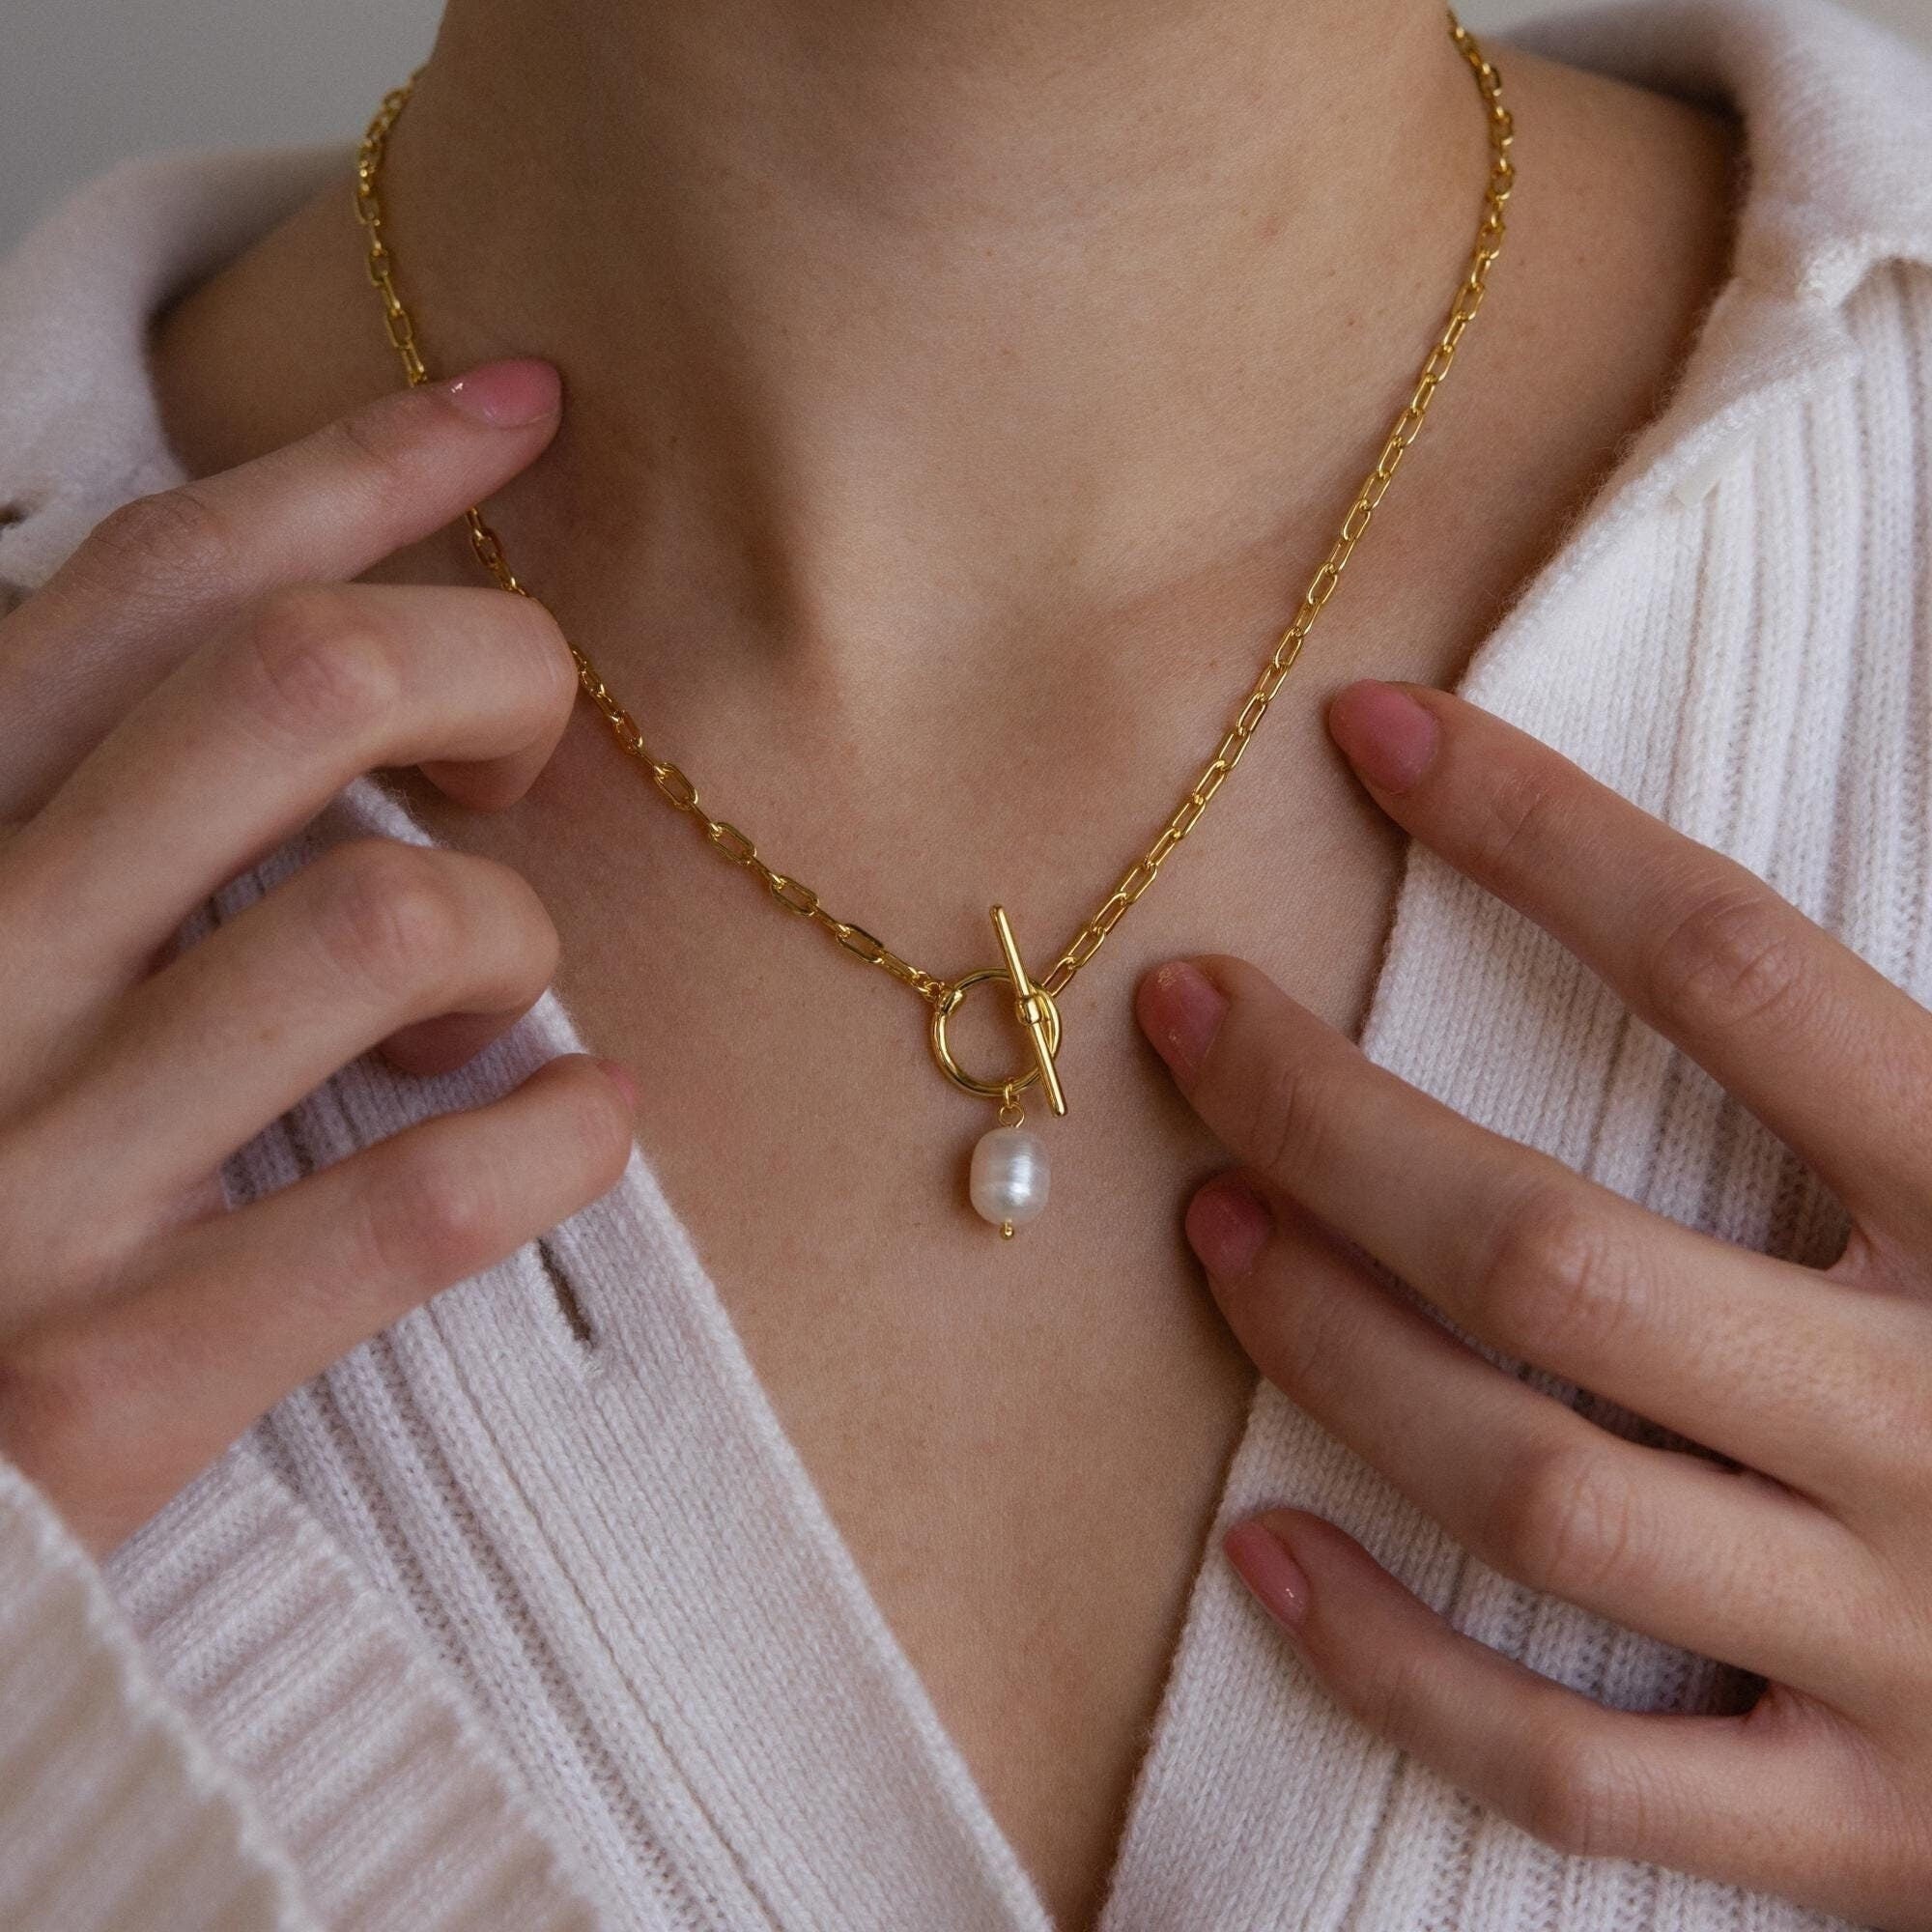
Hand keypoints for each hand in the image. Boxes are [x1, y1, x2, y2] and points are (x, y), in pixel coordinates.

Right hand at [0, 358, 636, 1561]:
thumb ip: (63, 807)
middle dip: (486, 672)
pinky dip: (550, 1142)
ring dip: (509, 927)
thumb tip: (276, 644)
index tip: (523, 406)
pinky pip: (405, 1208)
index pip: (154, 583)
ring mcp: (19, 1180)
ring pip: (376, 919)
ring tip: (500, 991)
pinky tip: (586, 1125)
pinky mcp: (101, 1385)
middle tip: (528, 755)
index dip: (359, 467)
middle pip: (295, 690)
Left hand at [1135, 679, 1931, 1925]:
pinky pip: (1574, 1770)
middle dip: (1326, 1119)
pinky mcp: (1870, 1836)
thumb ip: (1892, 1071)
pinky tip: (1261, 1555)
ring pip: (1528, 1487)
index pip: (1735, 969)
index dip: (1540, 832)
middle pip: (1549, 1250)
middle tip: (1190, 1021)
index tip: (1376, 734)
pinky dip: (1395, 1663)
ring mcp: (1907, 1646)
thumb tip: (1674, 904)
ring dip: (1328, 1351)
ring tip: (1209, 1234)